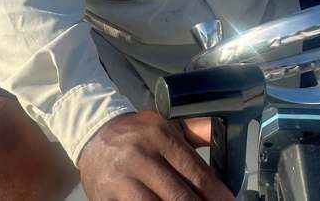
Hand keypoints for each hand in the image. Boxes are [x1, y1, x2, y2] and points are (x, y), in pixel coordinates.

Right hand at [77, 111, 233, 200]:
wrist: (92, 135)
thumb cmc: (137, 134)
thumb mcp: (166, 125)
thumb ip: (197, 130)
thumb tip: (227, 129)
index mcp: (160, 136)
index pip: (196, 172)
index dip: (217, 195)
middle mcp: (140, 156)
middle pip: (179, 196)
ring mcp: (121, 178)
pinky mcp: (105, 196)